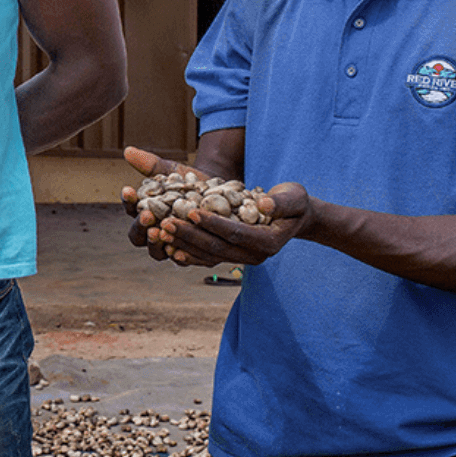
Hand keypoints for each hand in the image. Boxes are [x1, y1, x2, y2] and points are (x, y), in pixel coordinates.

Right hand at [120, 145, 213, 262]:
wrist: (222, 193)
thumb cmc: (191, 182)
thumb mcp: (172, 171)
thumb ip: (150, 165)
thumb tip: (128, 150)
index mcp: (145, 215)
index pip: (130, 211)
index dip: (128, 202)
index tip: (129, 189)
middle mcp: (156, 234)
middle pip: (138, 238)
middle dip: (140, 226)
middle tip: (146, 214)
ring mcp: (173, 246)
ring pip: (157, 252)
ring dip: (156, 243)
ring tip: (160, 229)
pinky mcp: (194, 256)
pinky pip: (183, 260)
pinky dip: (180, 256)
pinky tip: (179, 248)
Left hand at [122, 146, 306, 267]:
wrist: (296, 217)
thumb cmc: (295, 202)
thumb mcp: (294, 196)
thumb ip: (281, 201)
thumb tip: (263, 203)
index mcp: (268, 242)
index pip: (234, 234)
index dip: (212, 224)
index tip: (190, 211)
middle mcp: (254, 256)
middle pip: (216, 248)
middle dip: (189, 235)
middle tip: (164, 222)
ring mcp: (242, 259)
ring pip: (208, 255)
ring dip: (183, 244)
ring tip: (159, 231)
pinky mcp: (232, 256)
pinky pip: (207, 258)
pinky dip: (187, 252)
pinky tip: (167, 247)